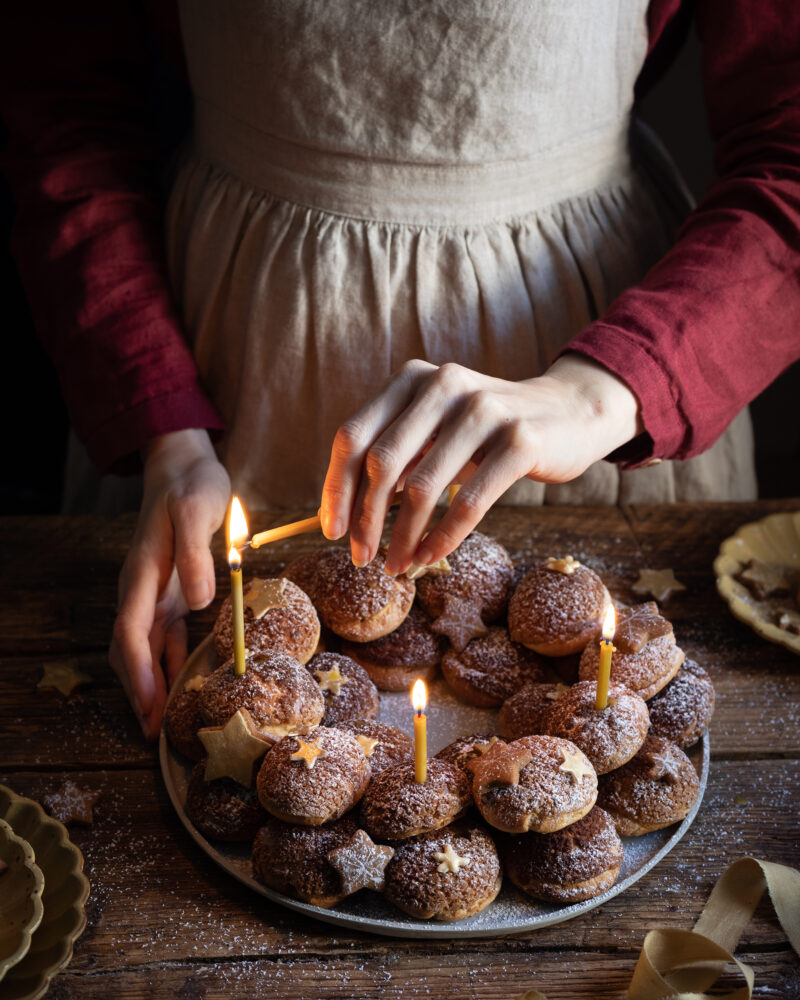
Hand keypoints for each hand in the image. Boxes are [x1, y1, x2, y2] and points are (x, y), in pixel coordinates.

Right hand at [109, 429, 229, 739]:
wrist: (183, 466)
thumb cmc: (192, 485)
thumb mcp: (198, 508)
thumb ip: (194, 551)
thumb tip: (197, 601)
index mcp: (142, 572)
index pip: (130, 631)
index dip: (137, 672)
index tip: (148, 706)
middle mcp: (141, 589)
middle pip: (129, 650)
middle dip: (138, 692)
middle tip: (153, 735)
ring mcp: (153, 593)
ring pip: (144, 649)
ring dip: (152, 684)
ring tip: (163, 724)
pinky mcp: (169, 593)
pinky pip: (163, 637)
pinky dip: (168, 664)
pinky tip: (183, 686)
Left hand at [320, 354, 641, 575]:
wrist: (570, 412)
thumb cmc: (488, 431)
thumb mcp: (437, 427)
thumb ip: (397, 453)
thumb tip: (344, 512)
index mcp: (412, 379)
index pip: (353, 436)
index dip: (335, 487)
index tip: (332, 530)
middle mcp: (443, 385)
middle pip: (381, 463)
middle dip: (365, 519)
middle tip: (361, 557)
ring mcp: (483, 410)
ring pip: (422, 488)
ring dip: (403, 537)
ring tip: (398, 566)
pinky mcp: (520, 440)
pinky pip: (468, 501)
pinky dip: (443, 537)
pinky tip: (431, 557)